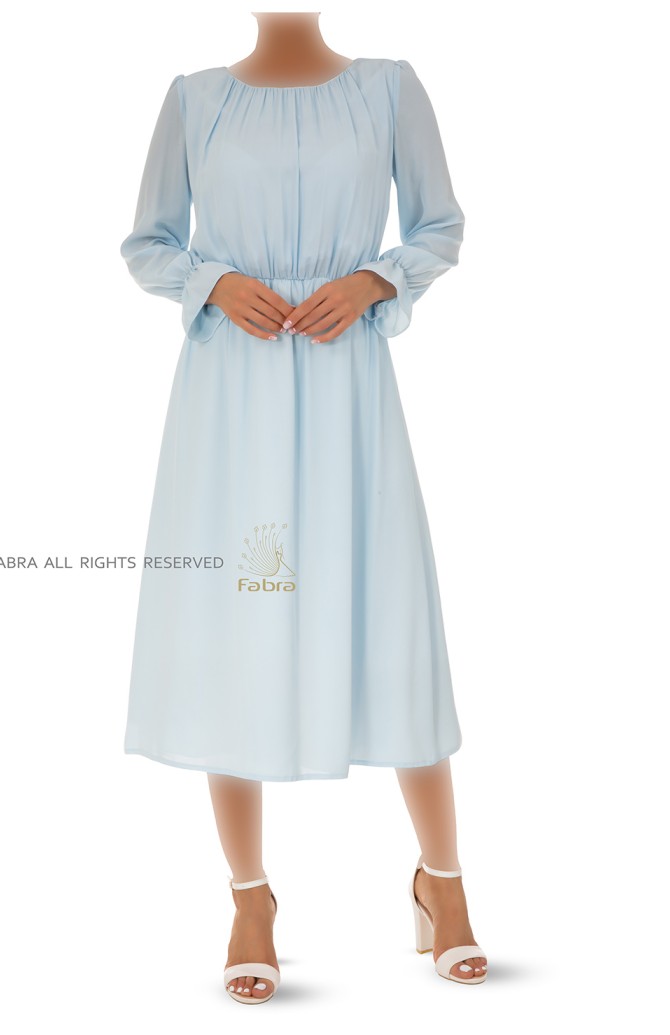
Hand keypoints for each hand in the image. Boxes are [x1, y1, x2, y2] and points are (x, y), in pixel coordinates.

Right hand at [206, 272, 296, 340]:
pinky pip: (251, 330)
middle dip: (284, 320)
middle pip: (271, 312)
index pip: (276, 300)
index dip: (287, 309)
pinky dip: (263, 335)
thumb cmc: (240, 283)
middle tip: (292, 325)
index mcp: (255, 286)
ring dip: (276, 327)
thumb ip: (267, 293)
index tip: (295, 315)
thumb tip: (287, 307)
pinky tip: (273, 337)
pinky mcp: (235, 318)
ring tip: (284, 330)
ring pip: (263, 321)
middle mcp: (248, 297)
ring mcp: (241, 309)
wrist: (217, 286)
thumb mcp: (254, 282)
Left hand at [282, 270, 396, 342]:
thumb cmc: (345, 285)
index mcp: (327, 289)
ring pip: (322, 325)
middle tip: (290, 331)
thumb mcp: (329, 286)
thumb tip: (300, 311)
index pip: (307, 305)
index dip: (295, 316)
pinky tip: (314, 340)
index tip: (286, 323)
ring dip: (309, 331)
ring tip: (300, 334)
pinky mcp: (351, 319)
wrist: (368, 284)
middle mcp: (335, 300)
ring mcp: (344, 310)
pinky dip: (324, 338)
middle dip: (299, 325)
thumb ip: (317, 298)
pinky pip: (335, 332)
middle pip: (312, 316)